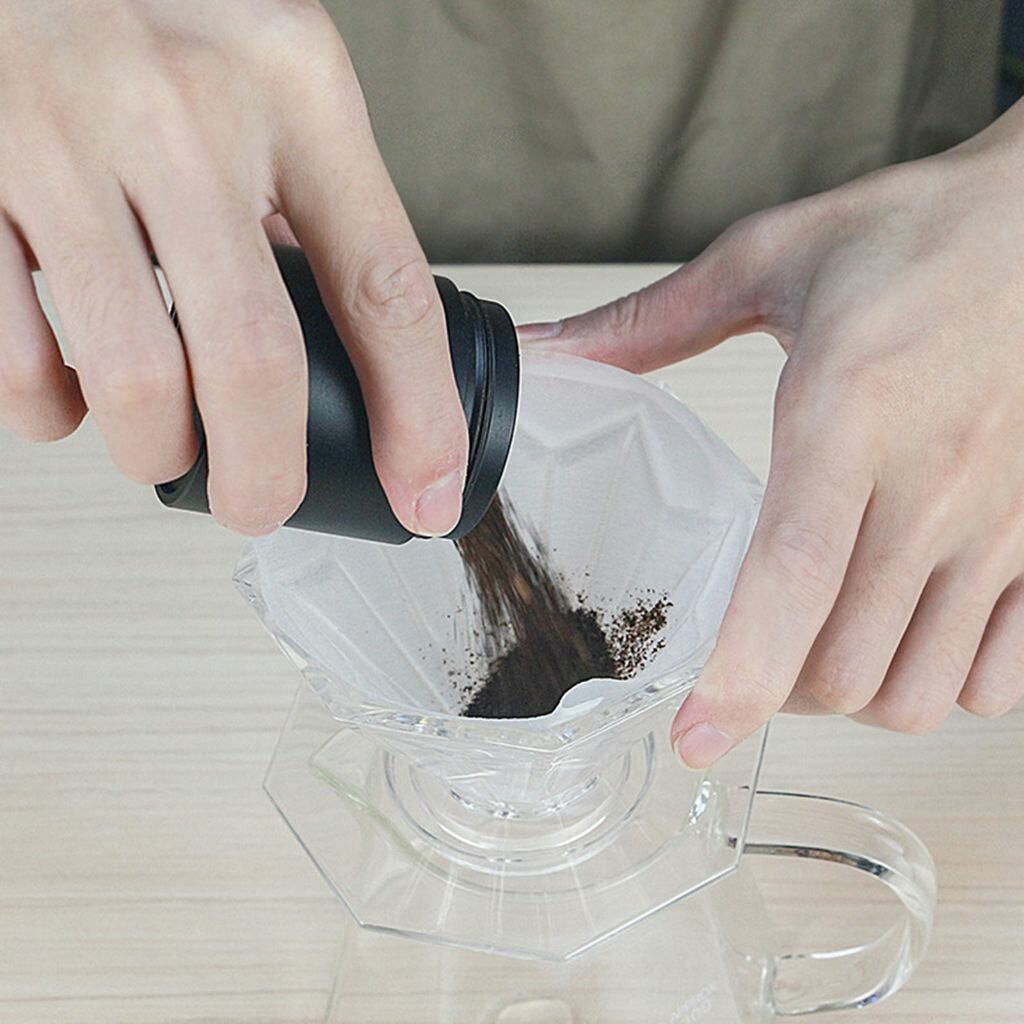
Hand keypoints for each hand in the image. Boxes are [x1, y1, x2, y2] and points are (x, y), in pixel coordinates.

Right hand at [0, 0, 466, 536]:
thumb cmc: (151, 2)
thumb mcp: (269, 69)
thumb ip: (306, 195)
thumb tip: (347, 345)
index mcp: (294, 87)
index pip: (385, 287)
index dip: (417, 414)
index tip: (426, 492)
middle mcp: (183, 108)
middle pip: (257, 358)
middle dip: (267, 473)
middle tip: (263, 504)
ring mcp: (65, 135)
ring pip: (135, 374)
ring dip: (157, 452)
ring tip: (167, 454)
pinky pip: (13, 346)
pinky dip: (49, 406)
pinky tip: (72, 396)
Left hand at [520, 101, 1023, 765]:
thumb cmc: (914, 235)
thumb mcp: (768, 258)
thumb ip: (647, 324)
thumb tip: (542, 355)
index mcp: (846, 412)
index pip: (792, 576)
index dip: (740, 678)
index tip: (695, 737)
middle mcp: (934, 482)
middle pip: (847, 668)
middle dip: (779, 692)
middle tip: (747, 660)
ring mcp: (1006, 521)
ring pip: (921, 693)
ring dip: (856, 695)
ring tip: (821, 647)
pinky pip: (1002, 678)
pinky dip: (944, 682)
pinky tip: (907, 632)